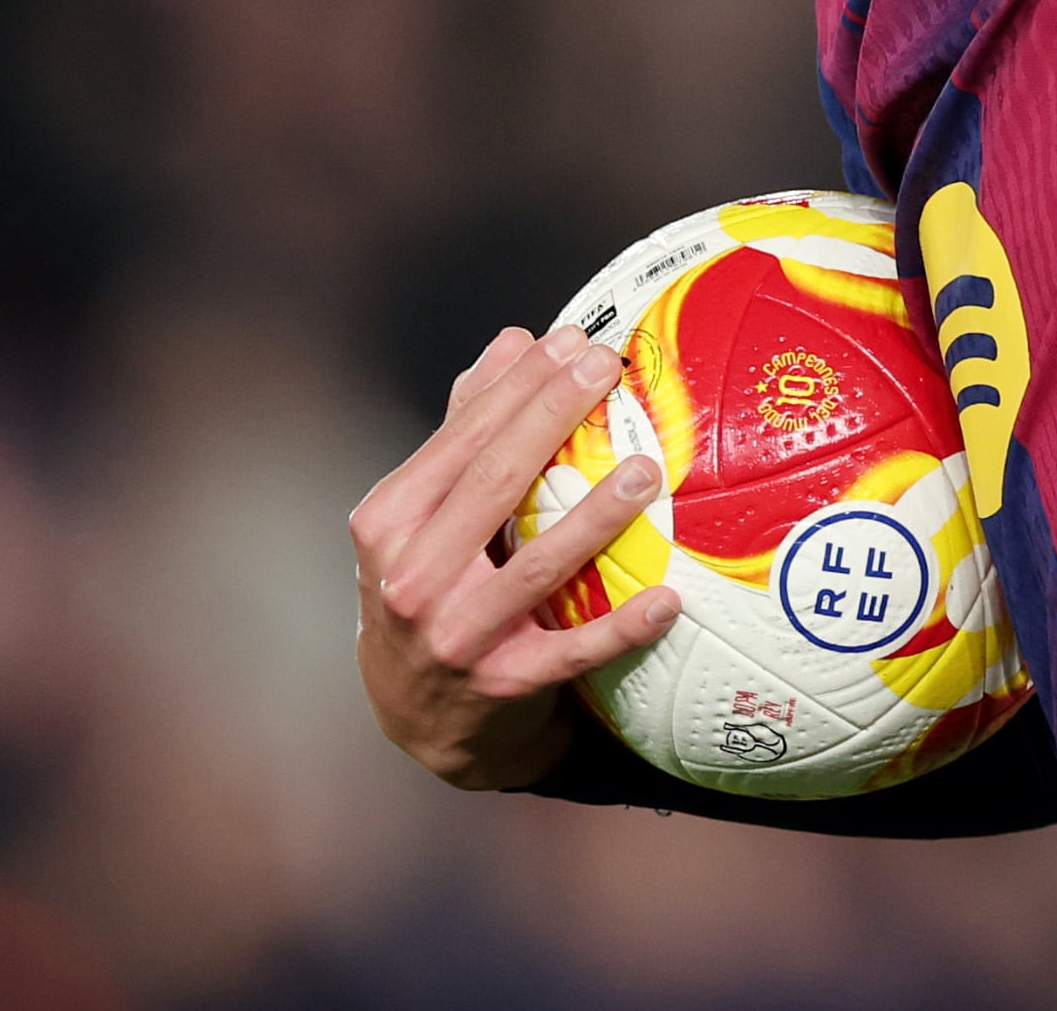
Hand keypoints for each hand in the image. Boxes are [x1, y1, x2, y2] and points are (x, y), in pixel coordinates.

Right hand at [352, 327, 681, 789]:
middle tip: (608, 369)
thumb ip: (465, 430)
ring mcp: (457, 634)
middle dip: (553, 416)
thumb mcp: (420, 516)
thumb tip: (512, 342)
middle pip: (493, 482)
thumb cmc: (426, 588)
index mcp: (389, 521)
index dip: (518, 386)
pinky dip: (621, 626)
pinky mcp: (504, 682)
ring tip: (646, 470)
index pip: (461, 438)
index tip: (572, 342)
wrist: (415, 713)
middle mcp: (413, 577)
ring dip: (595, 515)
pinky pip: (573, 651)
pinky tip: (667, 597)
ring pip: (536, 564)